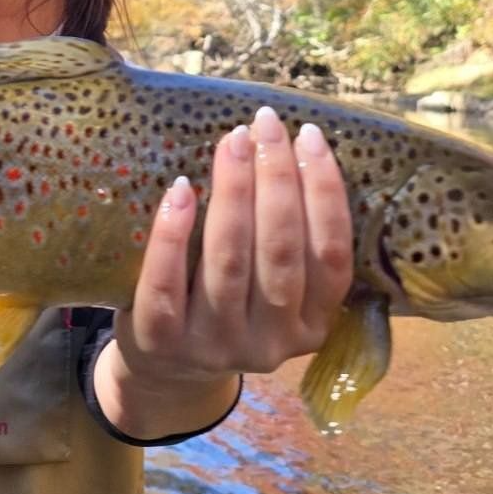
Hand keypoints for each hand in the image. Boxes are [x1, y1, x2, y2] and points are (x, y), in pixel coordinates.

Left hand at [98, 107, 353, 438]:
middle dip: (276, 179)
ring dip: (233, 192)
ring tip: (232, 143)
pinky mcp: (162, 341)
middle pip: (280, 251)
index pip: (330, 256)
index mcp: (313, 326)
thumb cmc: (228, 307)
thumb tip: (294, 147)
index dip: (325, 193)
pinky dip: (174, 232)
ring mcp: (216, 345)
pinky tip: (181, 189)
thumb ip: (290, 243)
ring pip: (229, 261)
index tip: (310, 137)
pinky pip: (166, 282)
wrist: (166, 369)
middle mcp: (271, 342)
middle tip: (266, 124)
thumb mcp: (274, 292)